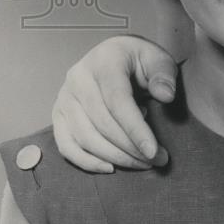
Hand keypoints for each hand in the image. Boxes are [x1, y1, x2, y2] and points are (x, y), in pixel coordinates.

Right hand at [52, 34, 178, 172]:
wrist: (114, 56)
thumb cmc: (139, 60)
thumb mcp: (158, 59)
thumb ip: (164, 74)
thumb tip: (166, 96)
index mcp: (104, 61)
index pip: (117, 100)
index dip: (135, 129)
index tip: (153, 151)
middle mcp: (78, 78)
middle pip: (102, 123)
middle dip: (130, 148)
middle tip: (157, 160)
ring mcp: (64, 97)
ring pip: (85, 137)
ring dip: (114, 157)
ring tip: (141, 164)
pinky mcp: (58, 115)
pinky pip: (66, 146)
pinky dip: (86, 162)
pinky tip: (109, 168)